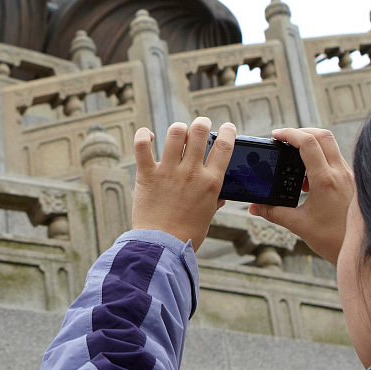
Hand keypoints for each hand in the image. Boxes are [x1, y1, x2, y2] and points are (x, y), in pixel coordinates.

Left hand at [131, 117, 234, 249]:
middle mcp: (191, 172)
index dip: (228, 132)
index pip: (224, 147)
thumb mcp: (208, 215)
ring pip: (175, 133)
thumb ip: (214, 200)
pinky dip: (144, 135)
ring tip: (178, 132)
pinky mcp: (147, 174)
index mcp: (211, 182)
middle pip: (199, 132)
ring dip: (178, 128)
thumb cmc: (187, 235)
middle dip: (202, 123)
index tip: (227, 127)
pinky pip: (143, 145)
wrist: (162, 246)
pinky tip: (149, 136)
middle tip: (201, 124)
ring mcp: (168, 171)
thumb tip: (219, 195)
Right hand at [251, 127, 354, 264]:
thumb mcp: (298, 225)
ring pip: (331, 146)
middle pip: (323, 135)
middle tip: (285, 140)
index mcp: (326, 180)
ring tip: (294, 161)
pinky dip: (320, 159)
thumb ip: (273, 212)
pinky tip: (308, 179)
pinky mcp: (352, 181)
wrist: (362, 250)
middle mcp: (341, 173)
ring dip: (312, 145)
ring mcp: (349, 176)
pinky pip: (335, 160)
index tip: (276, 135)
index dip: (289, 134)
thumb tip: (254, 207)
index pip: (308, 143)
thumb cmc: (333, 240)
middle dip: (301, 132)